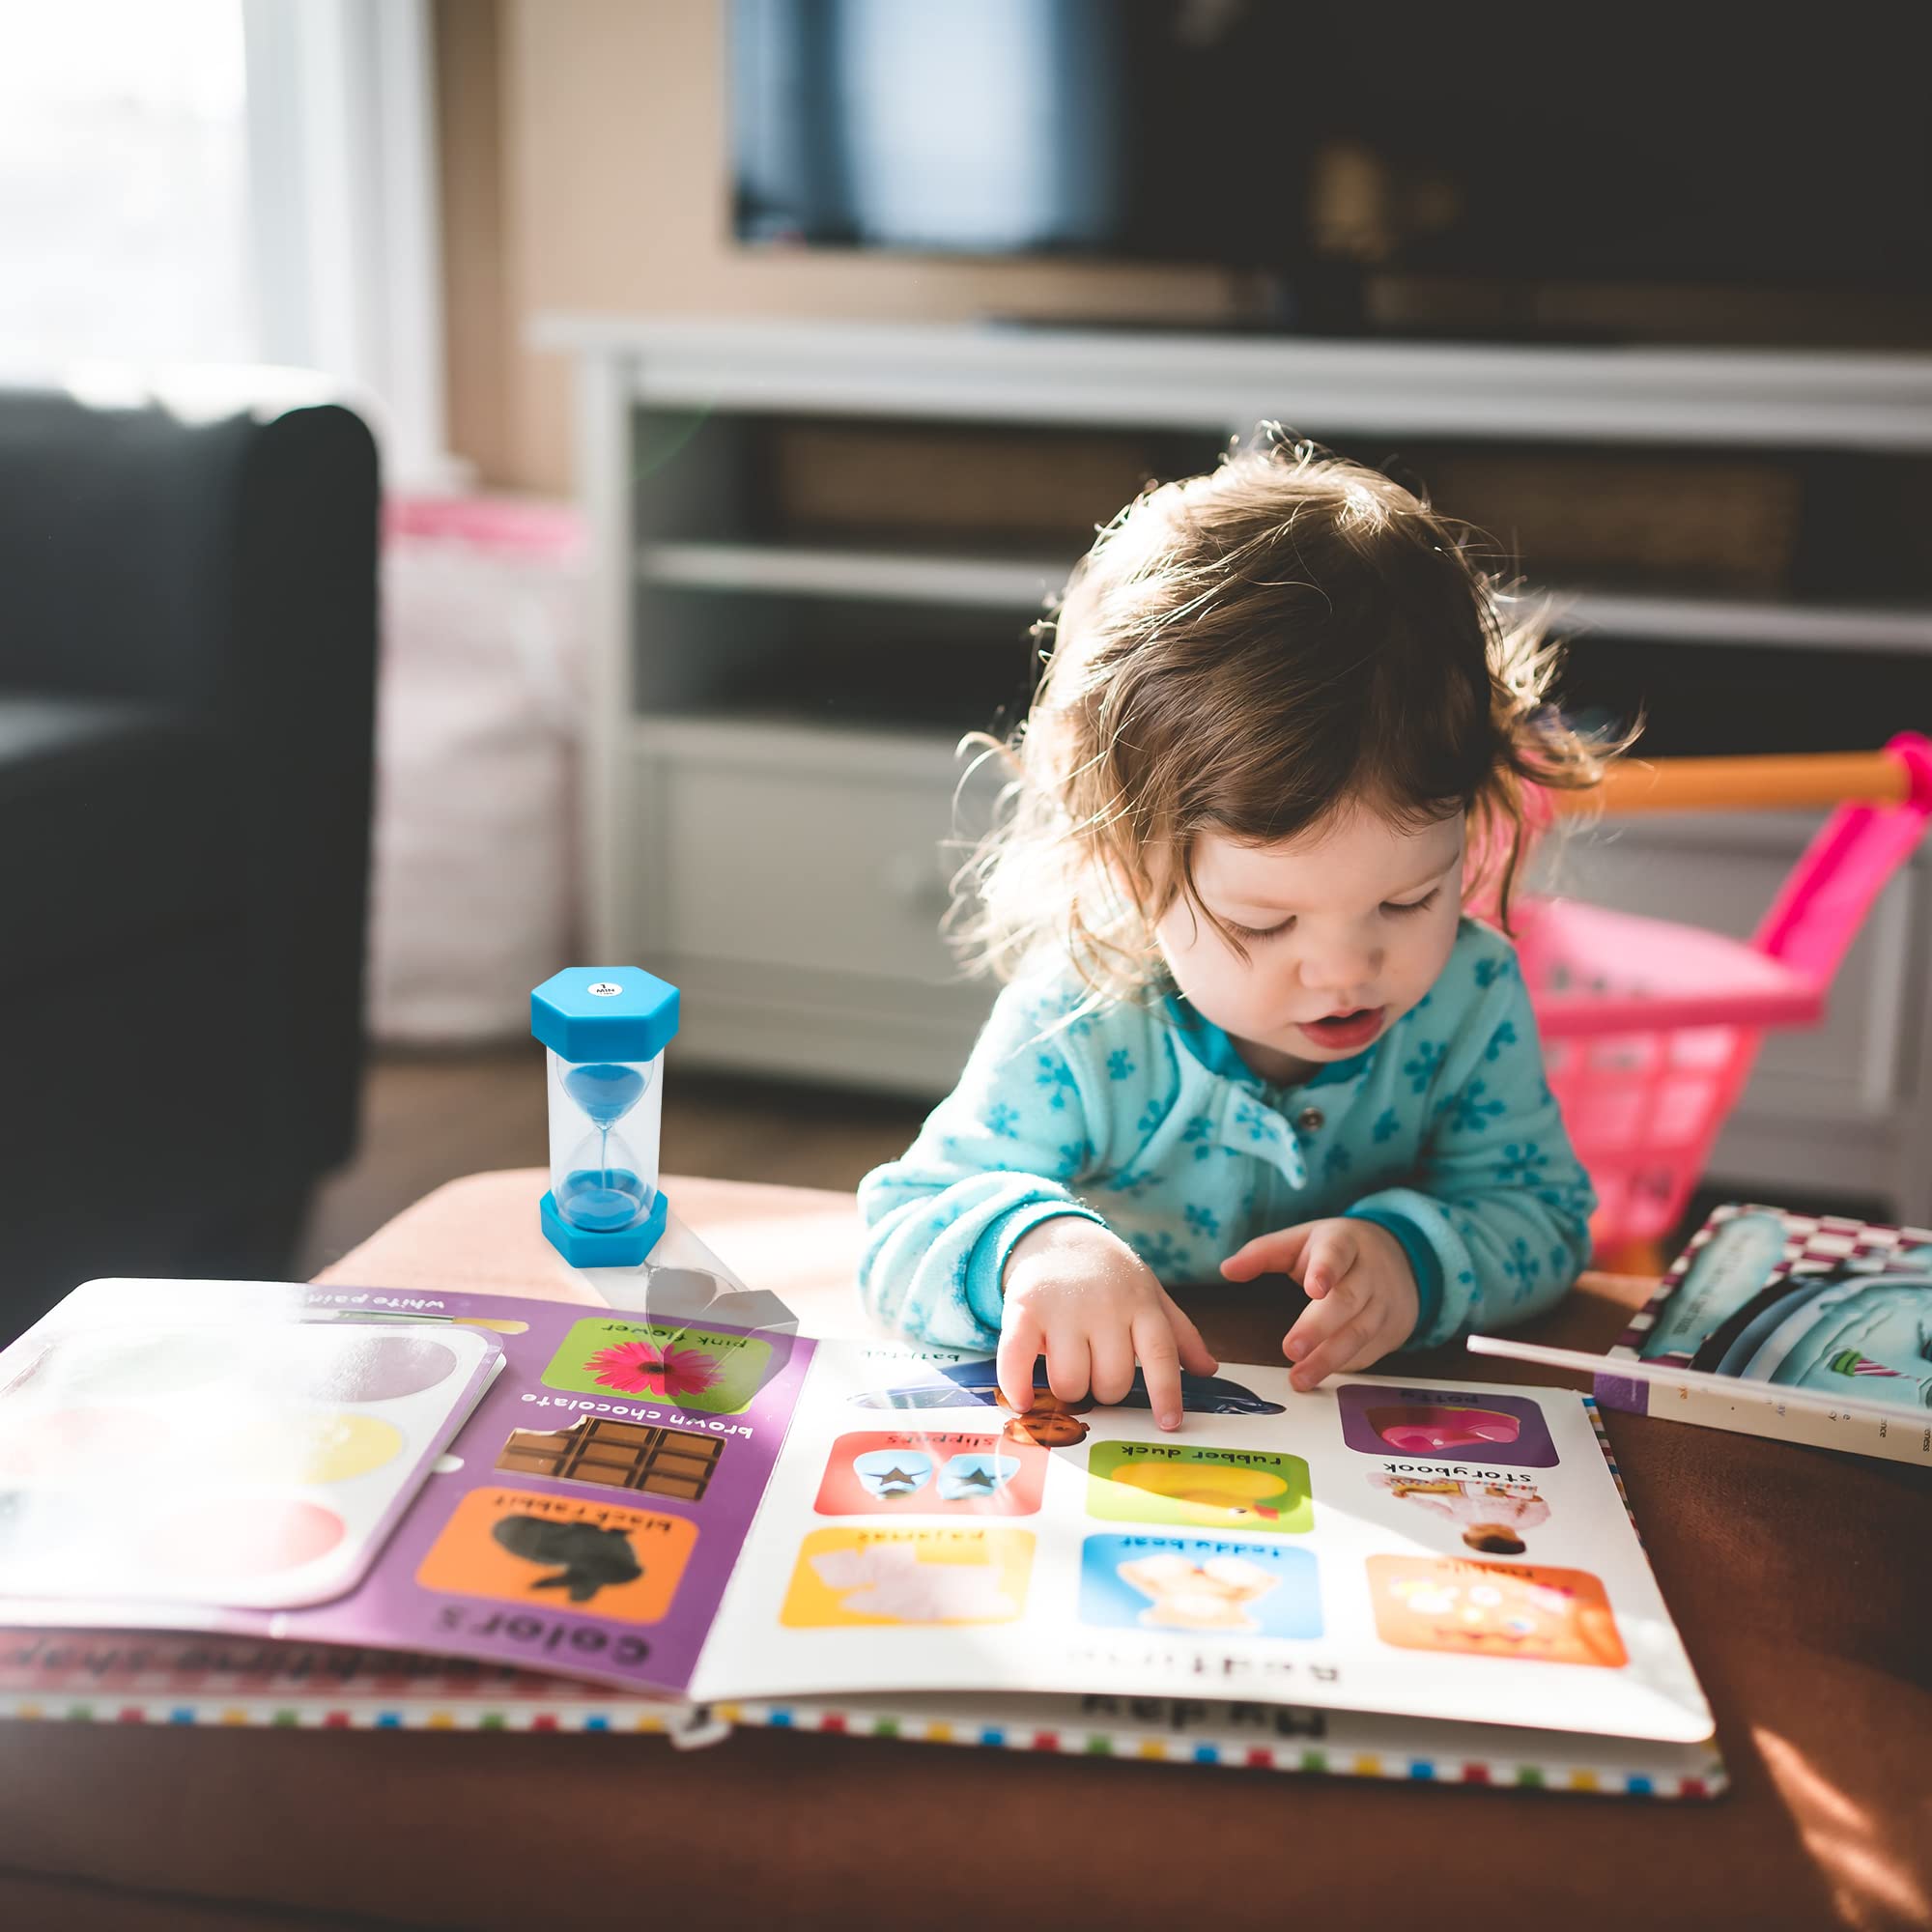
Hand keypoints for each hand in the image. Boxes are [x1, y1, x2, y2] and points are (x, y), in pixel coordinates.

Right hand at [999, 1217, 1217, 1430]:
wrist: (1057, 1235)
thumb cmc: (1109, 1275)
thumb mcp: (1149, 1294)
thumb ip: (1179, 1334)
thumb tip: (1208, 1371)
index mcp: (1140, 1305)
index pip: (1160, 1354)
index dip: (1166, 1392)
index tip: (1169, 1423)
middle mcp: (1104, 1307)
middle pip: (1111, 1381)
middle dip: (1105, 1390)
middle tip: (1097, 1372)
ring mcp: (1062, 1308)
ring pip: (1070, 1381)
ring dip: (1069, 1390)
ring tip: (1068, 1369)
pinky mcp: (1024, 1309)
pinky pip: (1017, 1358)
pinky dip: (1018, 1386)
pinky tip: (1023, 1401)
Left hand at [1221, 1218, 1418, 1391]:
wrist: (1400, 1260)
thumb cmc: (1336, 1252)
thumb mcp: (1302, 1241)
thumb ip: (1263, 1253)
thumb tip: (1226, 1270)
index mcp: (1343, 1243)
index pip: (1336, 1253)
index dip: (1326, 1270)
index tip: (1314, 1288)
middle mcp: (1369, 1273)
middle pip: (1347, 1300)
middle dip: (1319, 1327)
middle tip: (1290, 1349)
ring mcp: (1384, 1303)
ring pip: (1359, 1332)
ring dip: (1328, 1359)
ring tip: (1299, 1379)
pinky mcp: (1390, 1330)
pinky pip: (1368, 1352)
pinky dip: (1344, 1366)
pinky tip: (1321, 1377)